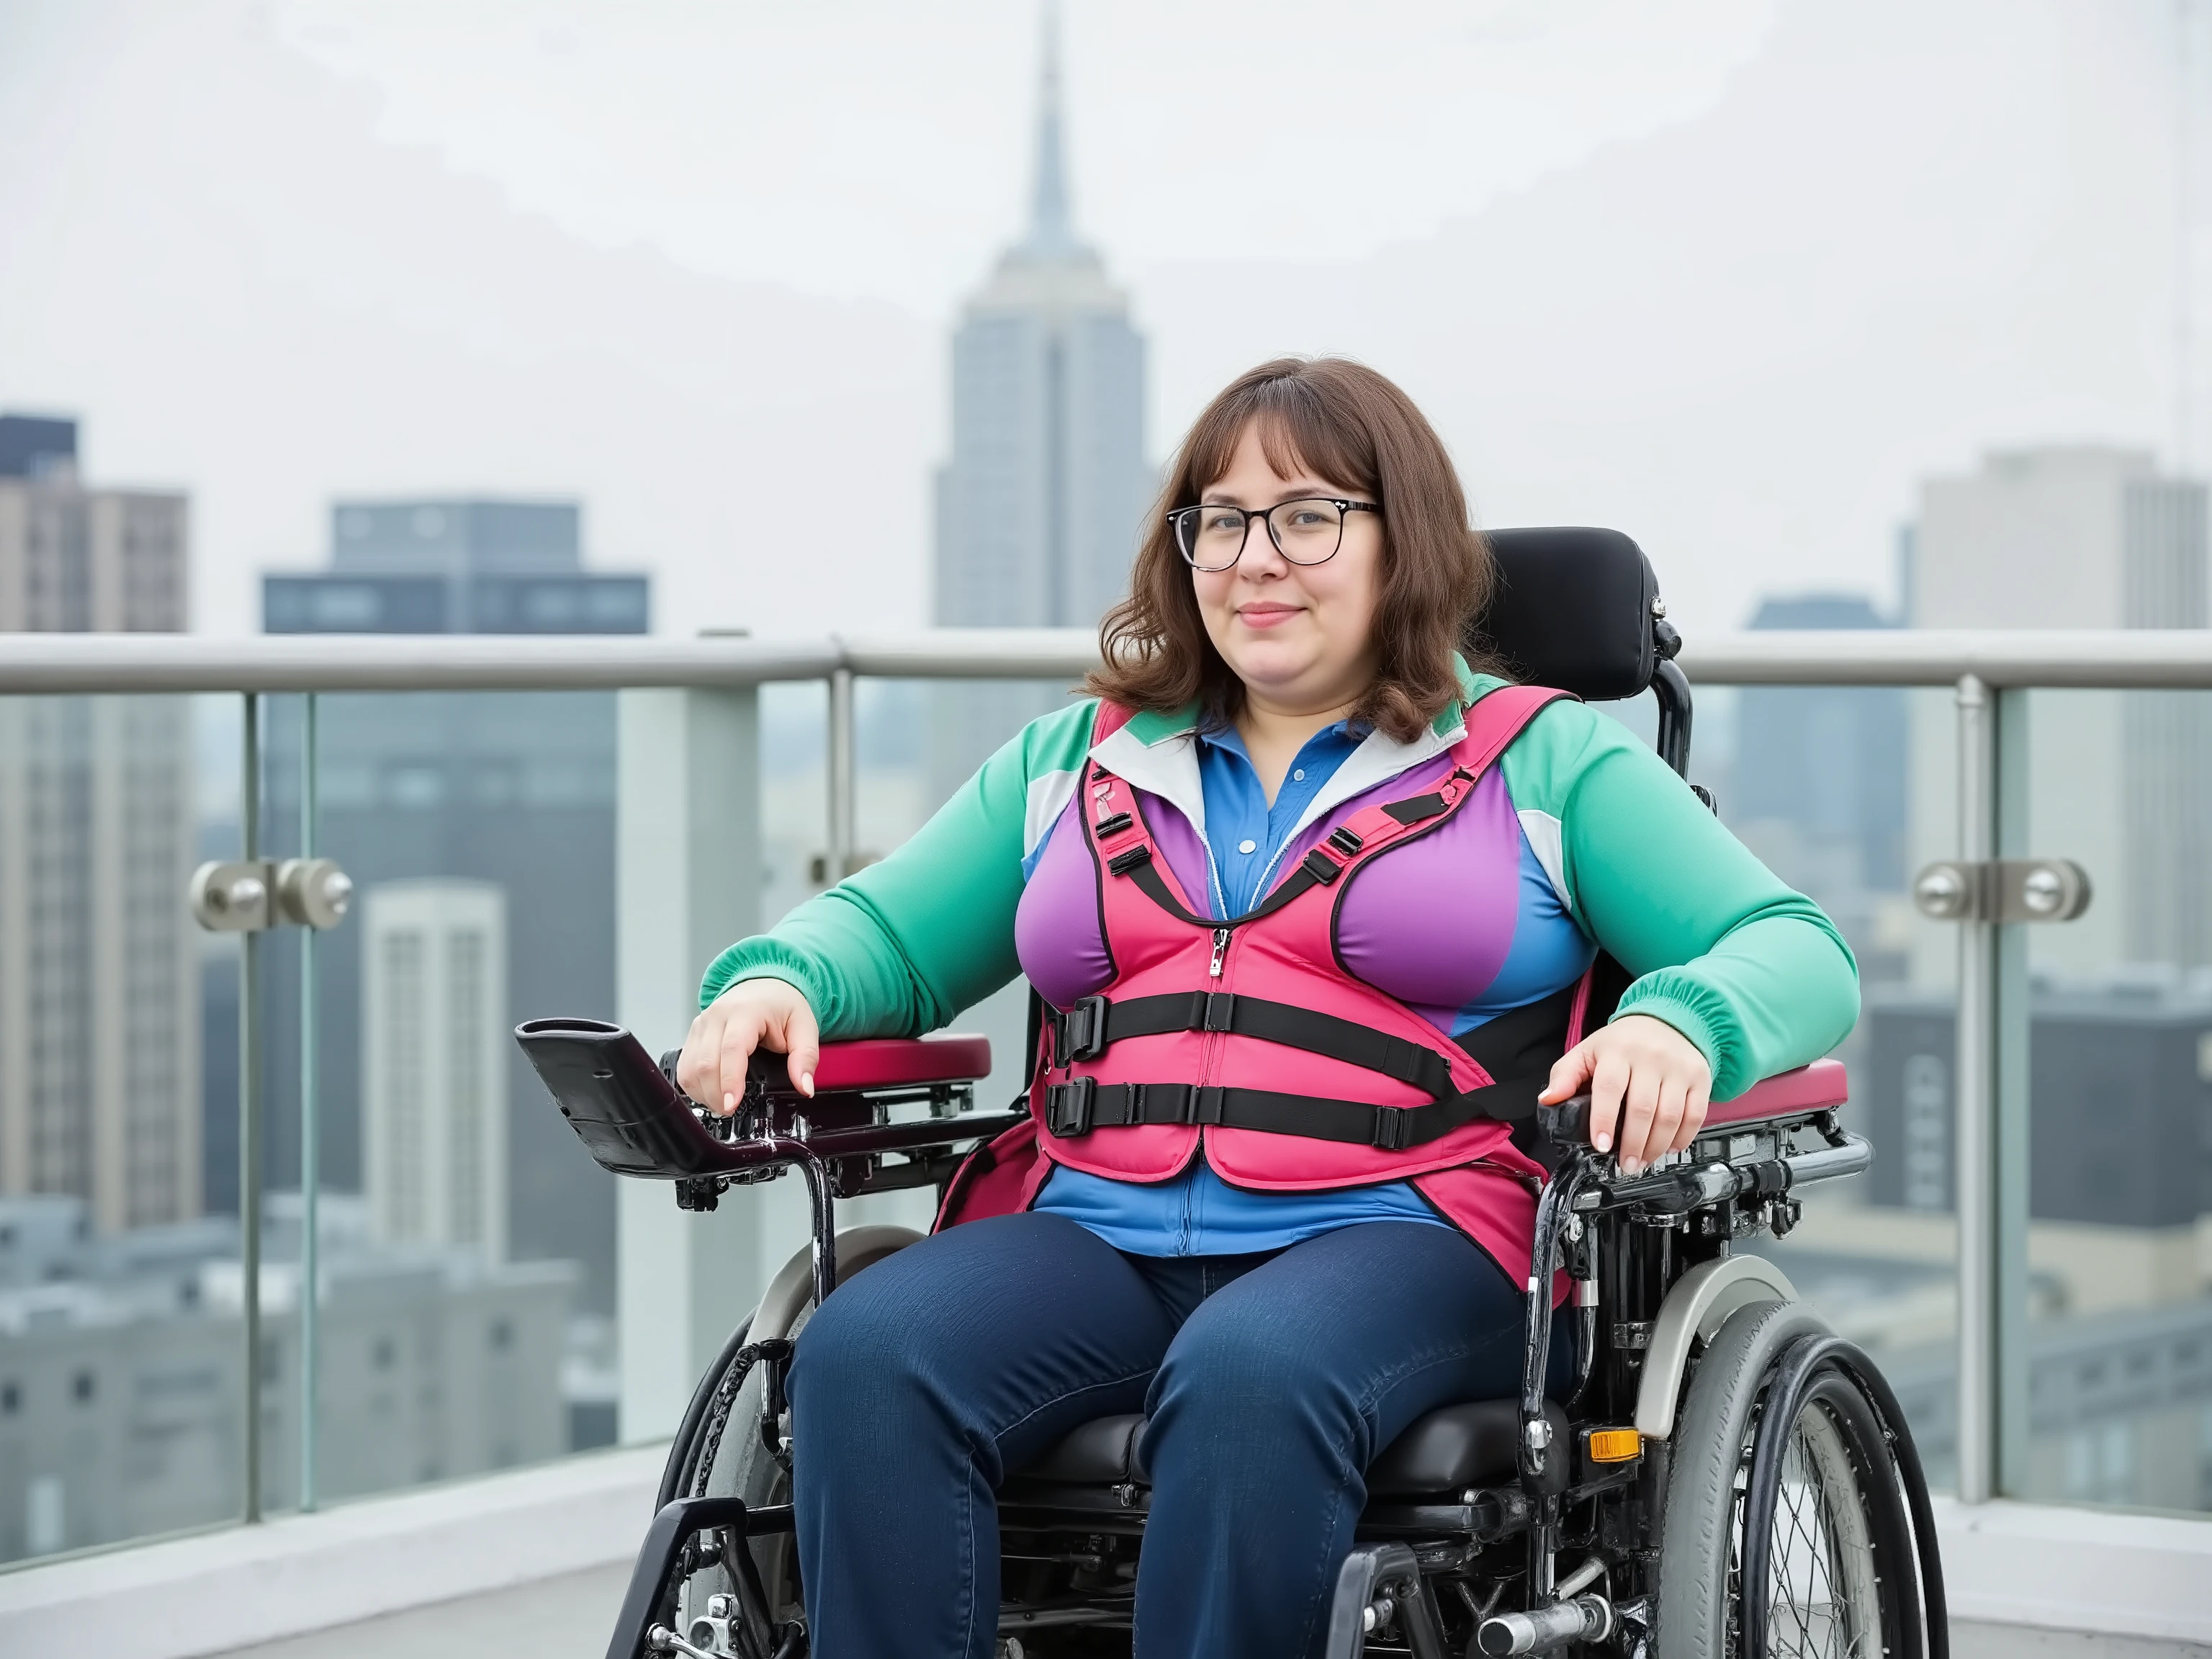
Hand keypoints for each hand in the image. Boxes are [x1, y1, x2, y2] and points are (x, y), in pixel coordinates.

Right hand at [677, 978, 819, 1115]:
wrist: (765, 986)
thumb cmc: (782, 1005)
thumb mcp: (805, 1027)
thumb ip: (806, 1058)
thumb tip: (805, 1087)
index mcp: (745, 1011)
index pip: (732, 1049)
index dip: (730, 1080)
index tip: (732, 1104)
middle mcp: (717, 1016)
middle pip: (706, 1063)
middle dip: (717, 1095)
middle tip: (733, 1110)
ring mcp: (701, 1025)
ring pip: (691, 1068)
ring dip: (705, 1093)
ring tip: (724, 1103)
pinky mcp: (693, 1035)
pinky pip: (685, 1068)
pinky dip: (695, 1086)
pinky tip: (712, 1092)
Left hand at [1538, 1013, 1711, 1174]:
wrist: (1667, 1020)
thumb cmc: (1622, 1043)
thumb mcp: (1588, 1051)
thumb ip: (1565, 1075)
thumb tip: (1548, 1100)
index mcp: (1617, 1051)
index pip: (1610, 1088)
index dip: (1604, 1120)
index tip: (1601, 1146)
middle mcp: (1651, 1058)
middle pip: (1643, 1108)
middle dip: (1633, 1144)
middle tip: (1625, 1165)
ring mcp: (1679, 1068)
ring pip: (1670, 1115)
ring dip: (1656, 1146)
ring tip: (1642, 1161)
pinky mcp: (1701, 1078)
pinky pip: (1695, 1114)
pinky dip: (1683, 1137)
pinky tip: (1669, 1148)